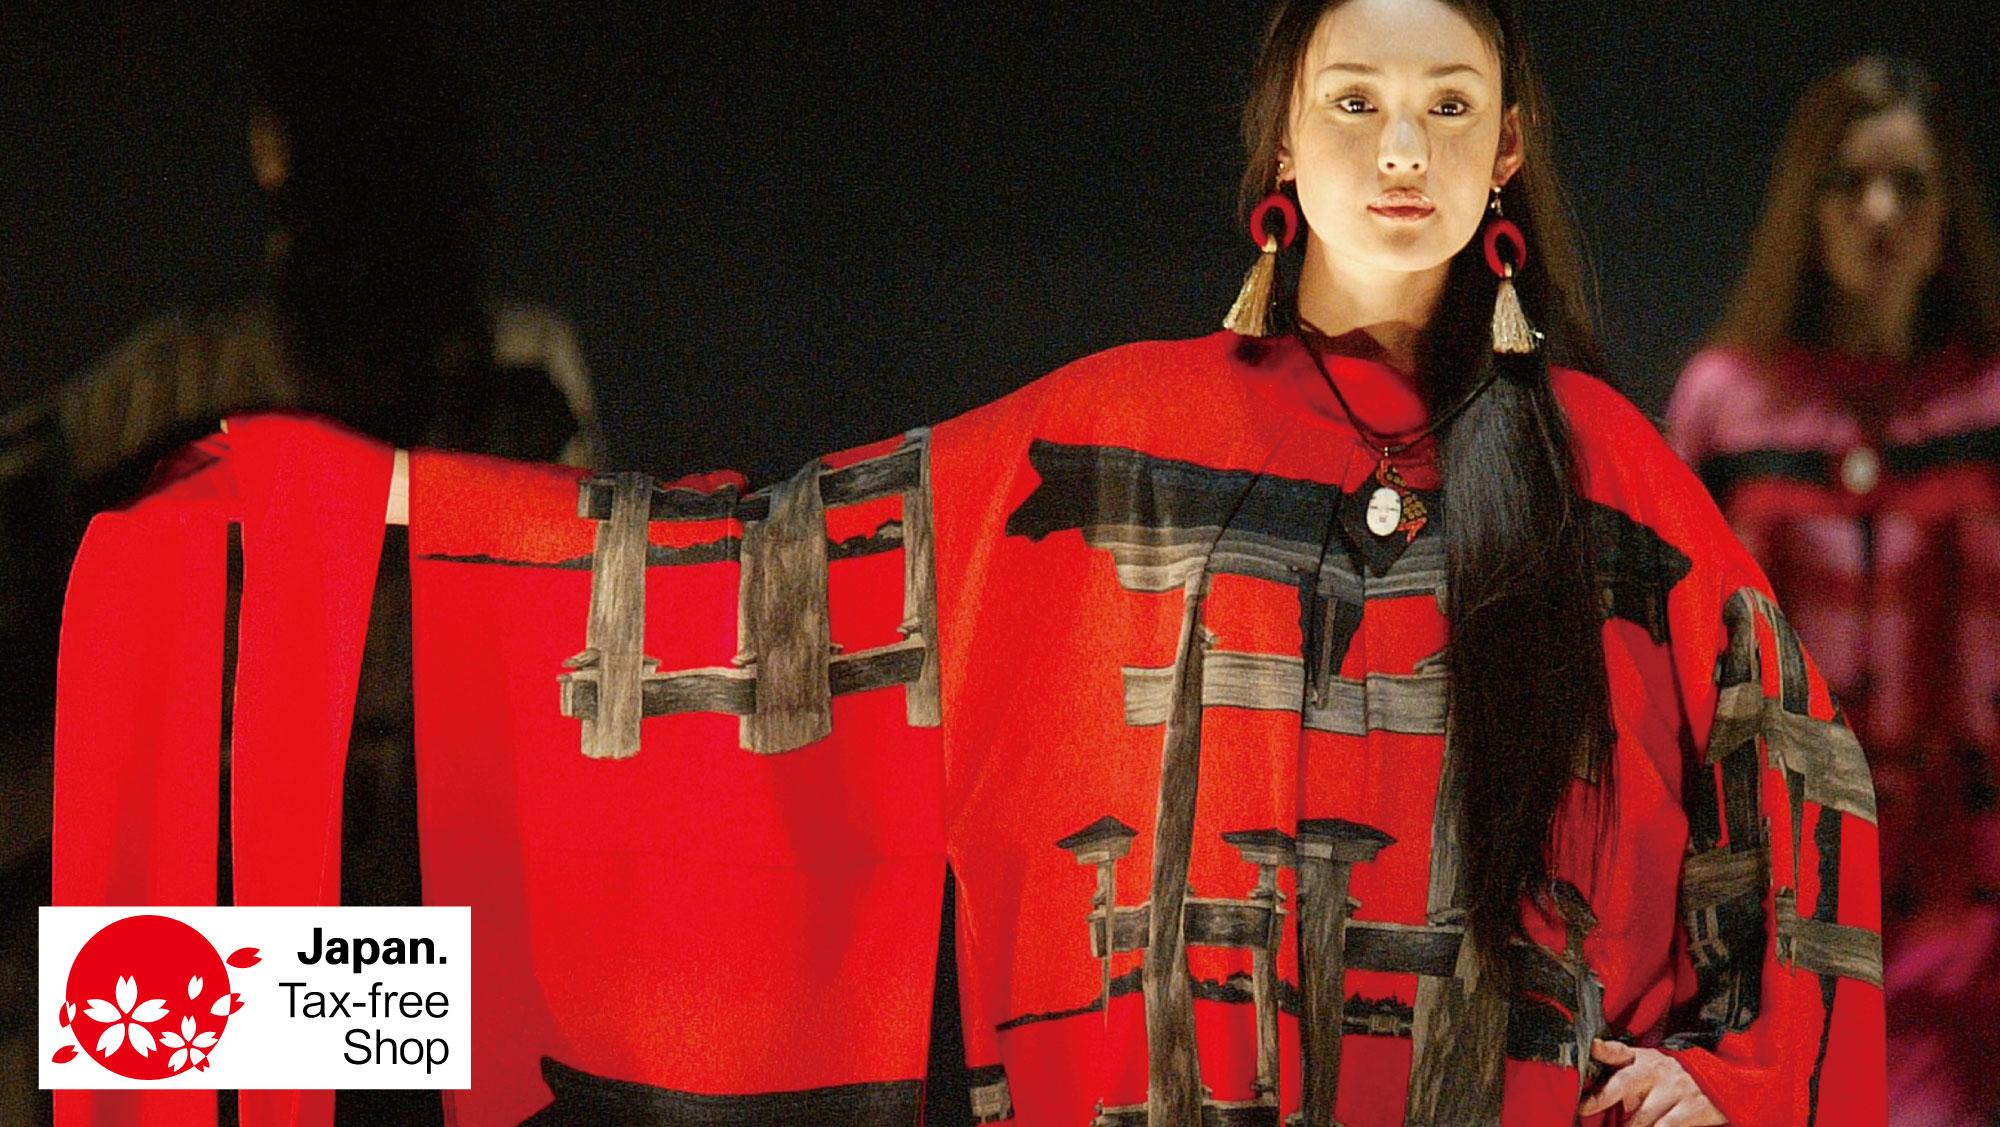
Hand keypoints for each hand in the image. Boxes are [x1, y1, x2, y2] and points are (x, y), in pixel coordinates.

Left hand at [1577, 1039, 1725, 1125]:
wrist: (1718, 1079)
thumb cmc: (1668, 1078)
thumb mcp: (1645, 1067)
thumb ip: (1617, 1069)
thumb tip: (1587, 1084)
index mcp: (1641, 1059)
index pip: (1618, 1050)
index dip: (1603, 1049)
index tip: (1592, 1047)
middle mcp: (1656, 1071)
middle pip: (1623, 1083)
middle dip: (1602, 1098)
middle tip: (1584, 1109)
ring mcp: (1675, 1089)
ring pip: (1641, 1116)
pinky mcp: (1693, 1108)